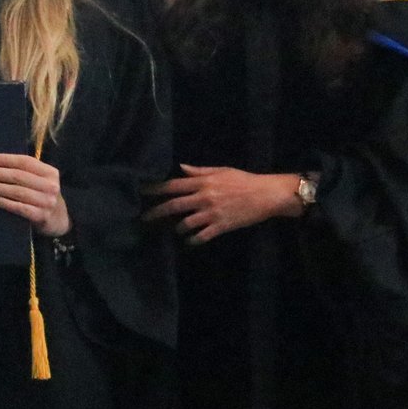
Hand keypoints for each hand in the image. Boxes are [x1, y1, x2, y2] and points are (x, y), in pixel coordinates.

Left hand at [0, 153, 70, 237]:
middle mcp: (50, 185)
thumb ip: (25, 172)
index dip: (4, 159)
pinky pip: (18, 207)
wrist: (59, 221)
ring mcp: (46, 202)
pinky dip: (3, 202)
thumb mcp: (41, 181)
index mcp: (50, 172)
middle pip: (18, 175)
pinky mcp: (41, 216)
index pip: (24, 161)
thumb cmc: (43, 197)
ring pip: (16, 191)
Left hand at [143, 164, 301, 243]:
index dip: (155, 189)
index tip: (141, 191)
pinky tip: (189, 241)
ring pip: (185, 224)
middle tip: (144, 219)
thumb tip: (180, 168)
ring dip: (177, 229)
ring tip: (175, 231)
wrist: (266, 195)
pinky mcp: (221, 226)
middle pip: (174, 206)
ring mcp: (212, 213)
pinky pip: (201, 236)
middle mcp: (204, 198)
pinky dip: (192, 240)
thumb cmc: (243, 180)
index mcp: (203, 183)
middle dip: (156, 212)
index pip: (173, 185)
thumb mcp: (221, 171)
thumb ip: (199, 171)